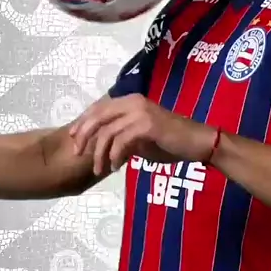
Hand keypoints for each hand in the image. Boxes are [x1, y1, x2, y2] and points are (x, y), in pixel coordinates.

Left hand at [69, 94, 215, 175]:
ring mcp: (140, 112)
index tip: (73, 138)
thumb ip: (122, 137)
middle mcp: (133, 102)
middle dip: (84, 136)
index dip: (83, 122)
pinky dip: (115, 156)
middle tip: (78, 154)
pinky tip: (116, 167)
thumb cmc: (171, 142)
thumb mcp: (140, 138)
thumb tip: (102, 146)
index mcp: (130, 101)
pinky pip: (122, 141)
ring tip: (99, 169)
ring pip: (108, 131)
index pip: (99, 108)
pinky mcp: (147, 125)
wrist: (198, 143)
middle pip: (98, 116)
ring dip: (99, 153)